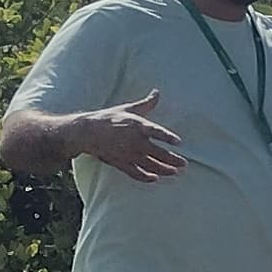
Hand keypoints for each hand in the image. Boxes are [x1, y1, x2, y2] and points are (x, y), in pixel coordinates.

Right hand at [70, 91, 185, 180]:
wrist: (87, 132)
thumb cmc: (109, 118)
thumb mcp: (128, 108)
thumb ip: (146, 104)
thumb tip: (157, 92)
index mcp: (138, 126)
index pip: (156, 132)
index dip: (167, 137)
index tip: (178, 142)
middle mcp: (135, 141)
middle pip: (158, 153)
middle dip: (173, 160)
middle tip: (184, 164)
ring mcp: (128, 154)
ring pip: (150, 165)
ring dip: (164, 170)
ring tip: (175, 172)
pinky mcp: (121, 163)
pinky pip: (135, 173)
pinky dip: (146, 178)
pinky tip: (155, 179)